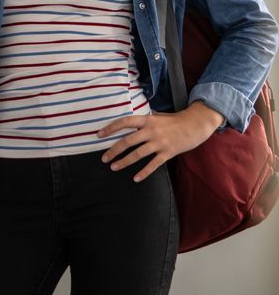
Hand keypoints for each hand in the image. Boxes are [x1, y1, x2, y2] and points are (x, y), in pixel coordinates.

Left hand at [97, 102, 224, 181]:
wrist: (195, 124)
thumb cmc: (175, 120)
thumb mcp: (158, 116)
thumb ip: (145, 120)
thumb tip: (131, 123)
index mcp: (147, 120)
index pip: (124, 122)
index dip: (111, 128)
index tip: (99, 134)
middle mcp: (151, 130)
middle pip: (128, 141)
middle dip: (114, 150)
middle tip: (103, 158)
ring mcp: (160, 142)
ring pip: (138, 154)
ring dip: (124, 161)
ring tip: (114, 167)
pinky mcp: (168, 152)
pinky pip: (153, 164)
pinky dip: (144, 172)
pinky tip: (136, 178)